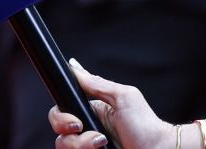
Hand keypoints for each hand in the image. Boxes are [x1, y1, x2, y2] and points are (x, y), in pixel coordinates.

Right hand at [48, 60, 173, 148]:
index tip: (75, 120)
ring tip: (102, 143)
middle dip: (68, 131)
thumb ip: (96, 83)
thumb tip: (73, 65)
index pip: (61, 112)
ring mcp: (90, 146)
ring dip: (80, 144)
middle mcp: (87, 131)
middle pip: (59, 132)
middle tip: (83, 128)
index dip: (61, 116)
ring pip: (63, 146)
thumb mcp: (122, 97)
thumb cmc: (147, 125)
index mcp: (91, 112)